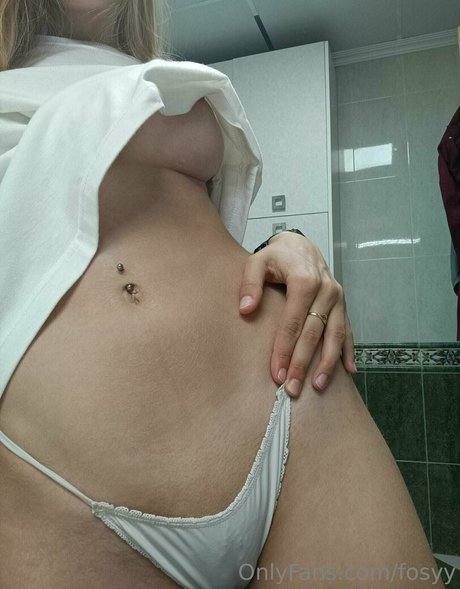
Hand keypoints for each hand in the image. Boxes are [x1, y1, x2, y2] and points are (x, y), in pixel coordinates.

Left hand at [239, 231, 356, 396]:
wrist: (300, 247)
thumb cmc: (275, 258)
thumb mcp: (256, 261)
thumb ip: (250, 283)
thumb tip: (245, 309)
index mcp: (304, 280)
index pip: (293, 322)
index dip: (285, 349)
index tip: (277, 374)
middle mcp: (326, 290)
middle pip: (314, 332)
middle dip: (303, 362)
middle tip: (293, 389)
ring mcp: (338, 298)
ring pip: (335, 335)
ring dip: (328, 362)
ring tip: (317, 386)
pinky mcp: (343, 305)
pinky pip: (348, 330)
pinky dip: (349, 351)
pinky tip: (348, 372)